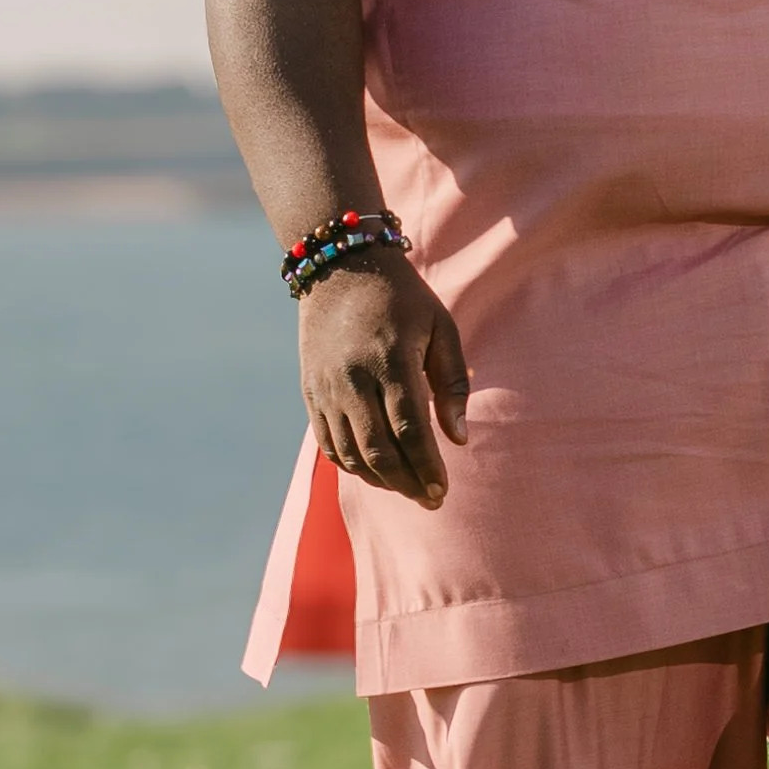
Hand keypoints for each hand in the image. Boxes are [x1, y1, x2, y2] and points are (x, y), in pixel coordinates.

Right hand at [298, 253, 470, 505]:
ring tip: (408, 487)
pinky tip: (376, 471)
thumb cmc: (403, 300)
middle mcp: (353, 379)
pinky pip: (328, 443)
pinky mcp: (310, 393)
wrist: (342, 268)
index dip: (426, 466)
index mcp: (391, 360)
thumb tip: (458, 439)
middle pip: (379, 450)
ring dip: (380, 480)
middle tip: (431, 500)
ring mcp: (326, 388)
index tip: (443, 490)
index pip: (410, 429)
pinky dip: (352, 465)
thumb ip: (452, 385)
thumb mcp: (441, 328)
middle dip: (407, 483)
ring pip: (350, 454)